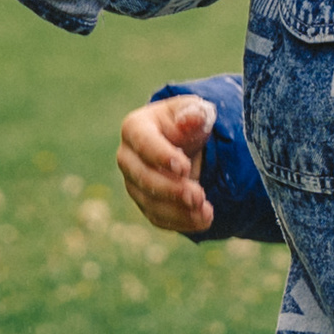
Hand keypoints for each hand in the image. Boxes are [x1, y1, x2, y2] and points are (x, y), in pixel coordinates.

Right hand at [117, 95, 215, 233]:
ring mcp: (134, 182)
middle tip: (198, 195)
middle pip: (142, 177)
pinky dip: (180, 222)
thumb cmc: (187, 121)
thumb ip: (194, 113)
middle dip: (170, 189)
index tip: (184, 167)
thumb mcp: (194, 112)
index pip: (143, 142)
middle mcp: (128, 157)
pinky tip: (202, 220)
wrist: (185, 142)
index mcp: (135, 127)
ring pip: (149, 202)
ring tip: (205, 212)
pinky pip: (158, 218)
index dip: (161, 156)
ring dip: (178, 210)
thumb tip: (191, 117)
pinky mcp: (145, 202)